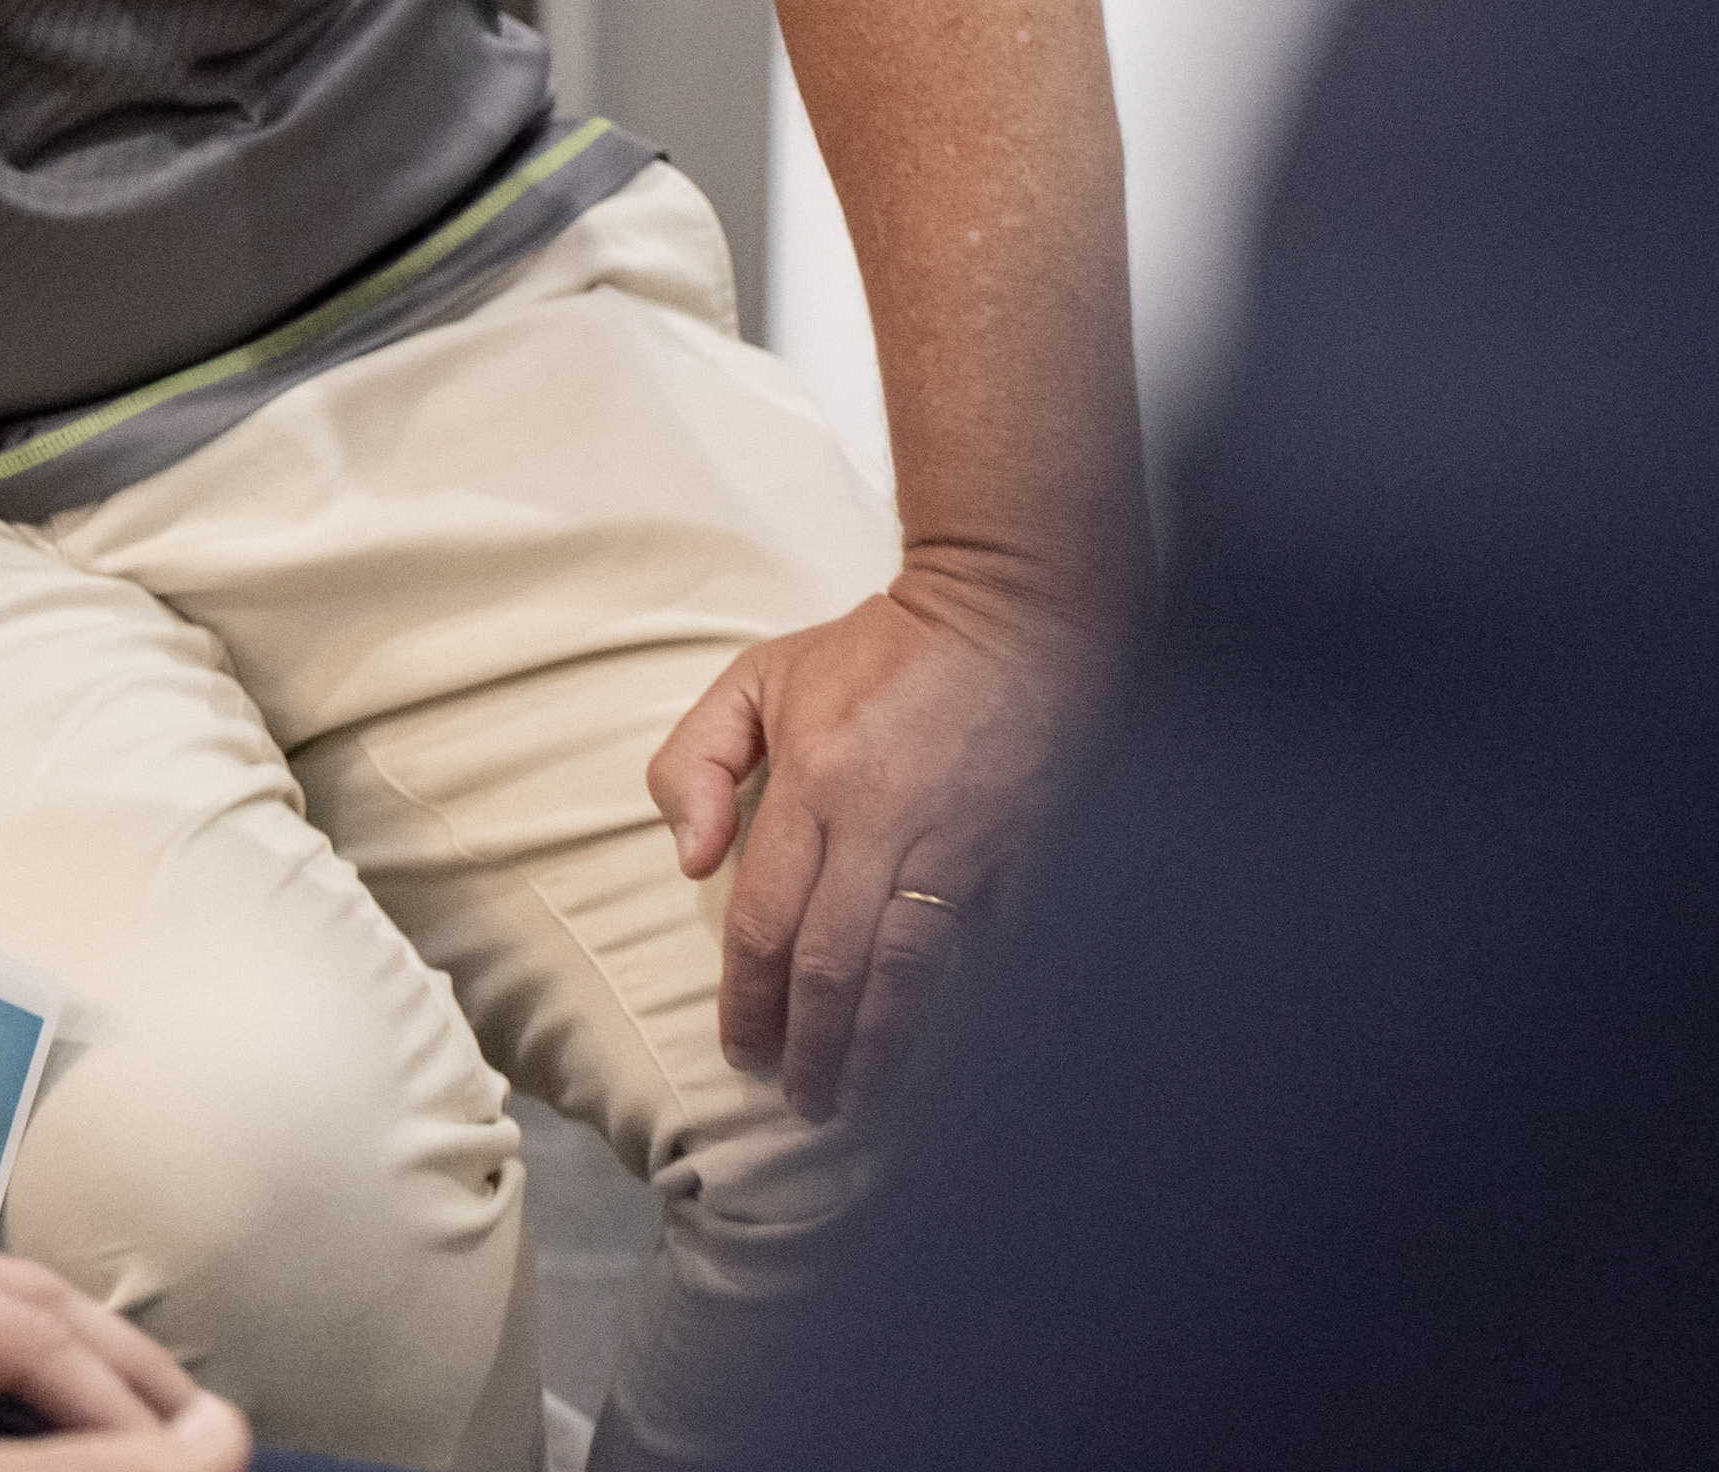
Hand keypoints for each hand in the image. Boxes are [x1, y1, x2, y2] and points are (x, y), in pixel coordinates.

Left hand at [649, 568, 1094, 1125]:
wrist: (1011, 612)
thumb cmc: (877, 648)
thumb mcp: (757, 676)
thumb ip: (695, 759)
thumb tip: (690, 859)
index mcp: (813, 783)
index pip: (765, 919)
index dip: (750, 998)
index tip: (744, 1051)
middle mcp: (884, 823)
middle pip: (835, 966)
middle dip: (812, 1047)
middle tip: (801, 1102)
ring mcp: (963, 845)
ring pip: (914, 978)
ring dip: (883, 1054)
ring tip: (859, 1107)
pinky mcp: (1028, 856)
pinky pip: (992, 958)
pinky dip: (967, 1018)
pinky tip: (948, 1066)